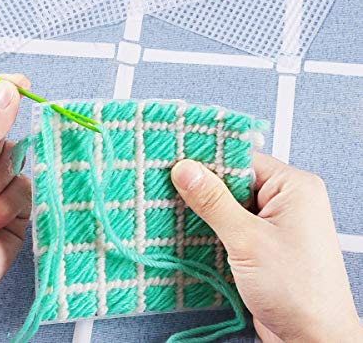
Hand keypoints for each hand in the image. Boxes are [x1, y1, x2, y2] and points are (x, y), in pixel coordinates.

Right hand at [171, 155, 362, 342]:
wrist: (313, 341)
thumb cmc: (296, 291)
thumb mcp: (247, 240)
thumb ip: (213, 201)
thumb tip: (185, 169)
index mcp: (294, 186)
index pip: (242, 159)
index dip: (208, 162)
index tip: (176, 165)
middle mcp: (288, 200)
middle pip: (234, 181)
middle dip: (204, 189)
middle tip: (169, 188)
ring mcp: (277, 222)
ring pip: (231, 204)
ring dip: (207, 211)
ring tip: (175, 209)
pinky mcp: (266, 242)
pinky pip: (235, 224)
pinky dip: (214, 228)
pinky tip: (192, 230)